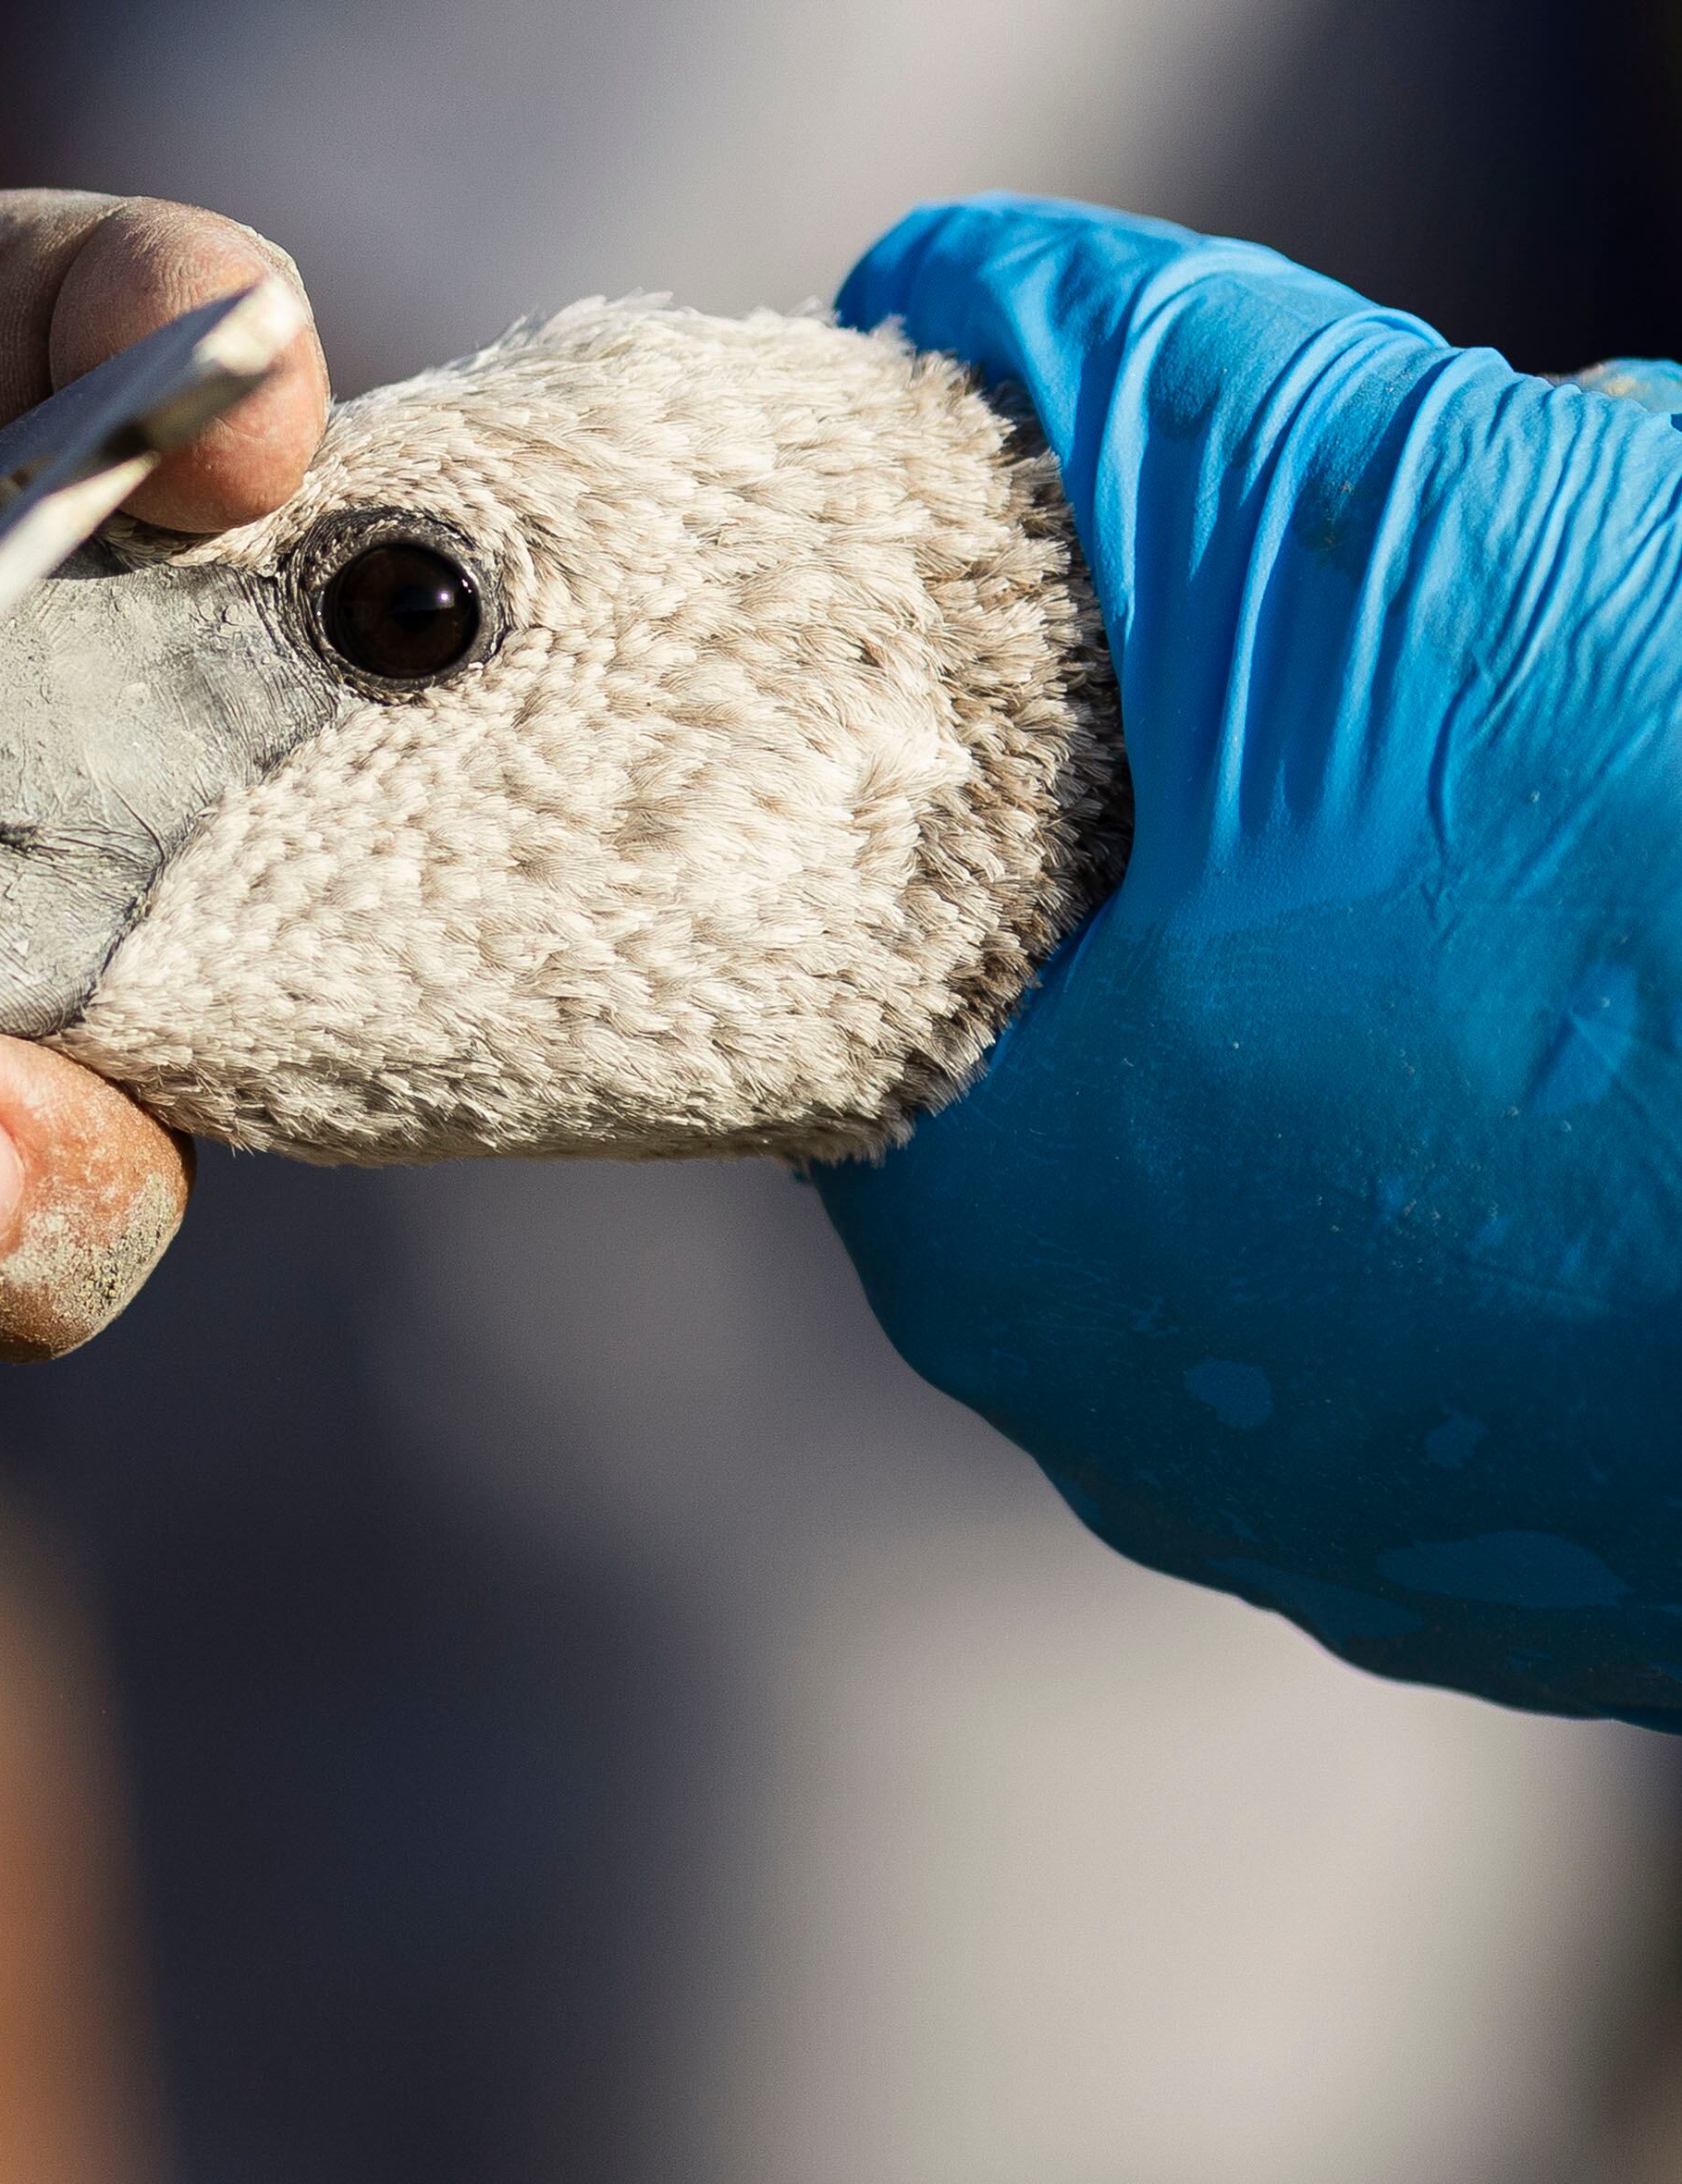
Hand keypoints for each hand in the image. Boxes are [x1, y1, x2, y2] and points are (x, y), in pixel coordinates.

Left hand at [816, 197, 1681, 1723]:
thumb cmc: (1633, 854)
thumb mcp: (1348, 517)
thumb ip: (1118, 385)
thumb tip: (956, 281)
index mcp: (1001, 1231)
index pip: (916, 1018)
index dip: (1009, 866)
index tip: (1115, 774)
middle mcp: (1146, 1435)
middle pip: (1128, 1139)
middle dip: (1225, 974)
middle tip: (1370, 829)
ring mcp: (1366, 1539)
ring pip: (1324, 1256)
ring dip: (1398, 1109)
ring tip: (1534, 955)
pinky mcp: (1570, 1589)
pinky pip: (1494, 1375)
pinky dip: (1535, 1236)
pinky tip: (1608, 1104)